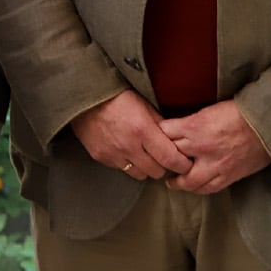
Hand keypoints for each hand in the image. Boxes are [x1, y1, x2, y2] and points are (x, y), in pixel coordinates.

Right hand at [69, 88, 192, 179]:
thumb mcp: (144, 105)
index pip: (170, 159)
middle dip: (163, 166)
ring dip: (144, 167)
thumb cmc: (116, 96)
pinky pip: (120, 168)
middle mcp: (128, 145)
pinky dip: (126, 163)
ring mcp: (113, 153)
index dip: (181, 165)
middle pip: (156, 172)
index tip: (185, 164)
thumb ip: (160, 125)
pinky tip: (125, 150)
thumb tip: (175, 140)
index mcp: (143, 130)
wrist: (84, 96)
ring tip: (143, 155)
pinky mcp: (100, 156)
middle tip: (163, 158)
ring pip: (139, 174)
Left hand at [161, 100, 270, 193]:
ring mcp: (215, 165)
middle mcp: (200, 147)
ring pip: (187, 181)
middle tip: (158, 162)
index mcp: (194, 126)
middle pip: (171, 158)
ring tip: (172, 181)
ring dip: (177, 182)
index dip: (156, 136)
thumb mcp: (209, 110)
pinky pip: (208, 188)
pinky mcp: (228, 176)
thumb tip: (175, 129)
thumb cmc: (240, 112)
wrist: (269, 124)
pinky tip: (192, 187)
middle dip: (163, 160)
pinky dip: (198, 189)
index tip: (153, 138)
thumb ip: (190, 122)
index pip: (163, 133)